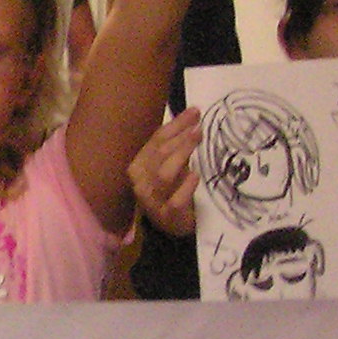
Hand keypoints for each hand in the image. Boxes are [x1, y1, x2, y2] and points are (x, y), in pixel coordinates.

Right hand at [129, 107, 200, 238]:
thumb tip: (192, 113)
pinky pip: (175, 201)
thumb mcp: (169, 165)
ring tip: (198, 140)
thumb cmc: (171, 190)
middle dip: (180, 138)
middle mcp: (140, 182)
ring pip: (164, 175)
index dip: (175, 125)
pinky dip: (186, 187)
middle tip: (199, 126)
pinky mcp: (166, 217)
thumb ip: (176, 144)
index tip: (195, 112)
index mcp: (138, 165)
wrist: (170, 227)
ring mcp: (152, 201)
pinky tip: (196, 175)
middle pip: (159, 155)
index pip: (156, 140)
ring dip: (182, 154)